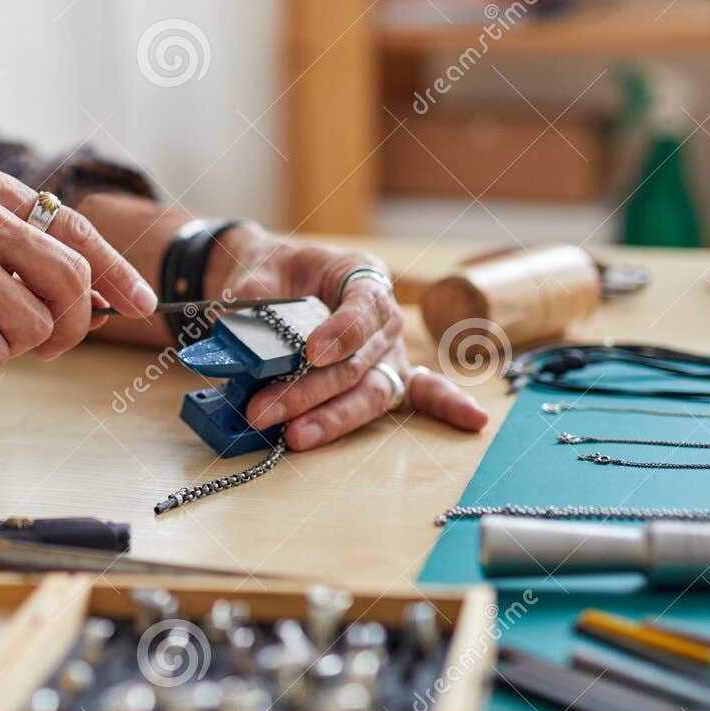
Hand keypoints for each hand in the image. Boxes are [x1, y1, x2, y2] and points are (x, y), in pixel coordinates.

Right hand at [0, 167, 156, 384]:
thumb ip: (16, 254)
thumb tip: (98, 293)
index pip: (76, 228)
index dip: (117, 271)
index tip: (141, 302)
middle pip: (75, 279)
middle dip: (74, 326)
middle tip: (46, 347)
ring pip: (45, 322)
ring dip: (17, 347)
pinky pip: (3, 348)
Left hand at [206, 229, 487, 449]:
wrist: (275, 278)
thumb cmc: (273, 274)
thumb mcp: (256, 275)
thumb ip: (251, 303)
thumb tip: (238, 338)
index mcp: (359, 274)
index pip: (361, 305)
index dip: (341, 331)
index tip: (311, 352)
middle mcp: (384, 315)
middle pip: (356, 361)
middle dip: (308, 391)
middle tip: (263, 409)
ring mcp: (389, 351)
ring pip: (370, 390)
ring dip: (332, 418)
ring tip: (295, 436)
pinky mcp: (385, 377)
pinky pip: (420, 393)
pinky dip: (445, 406)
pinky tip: (471, 420)